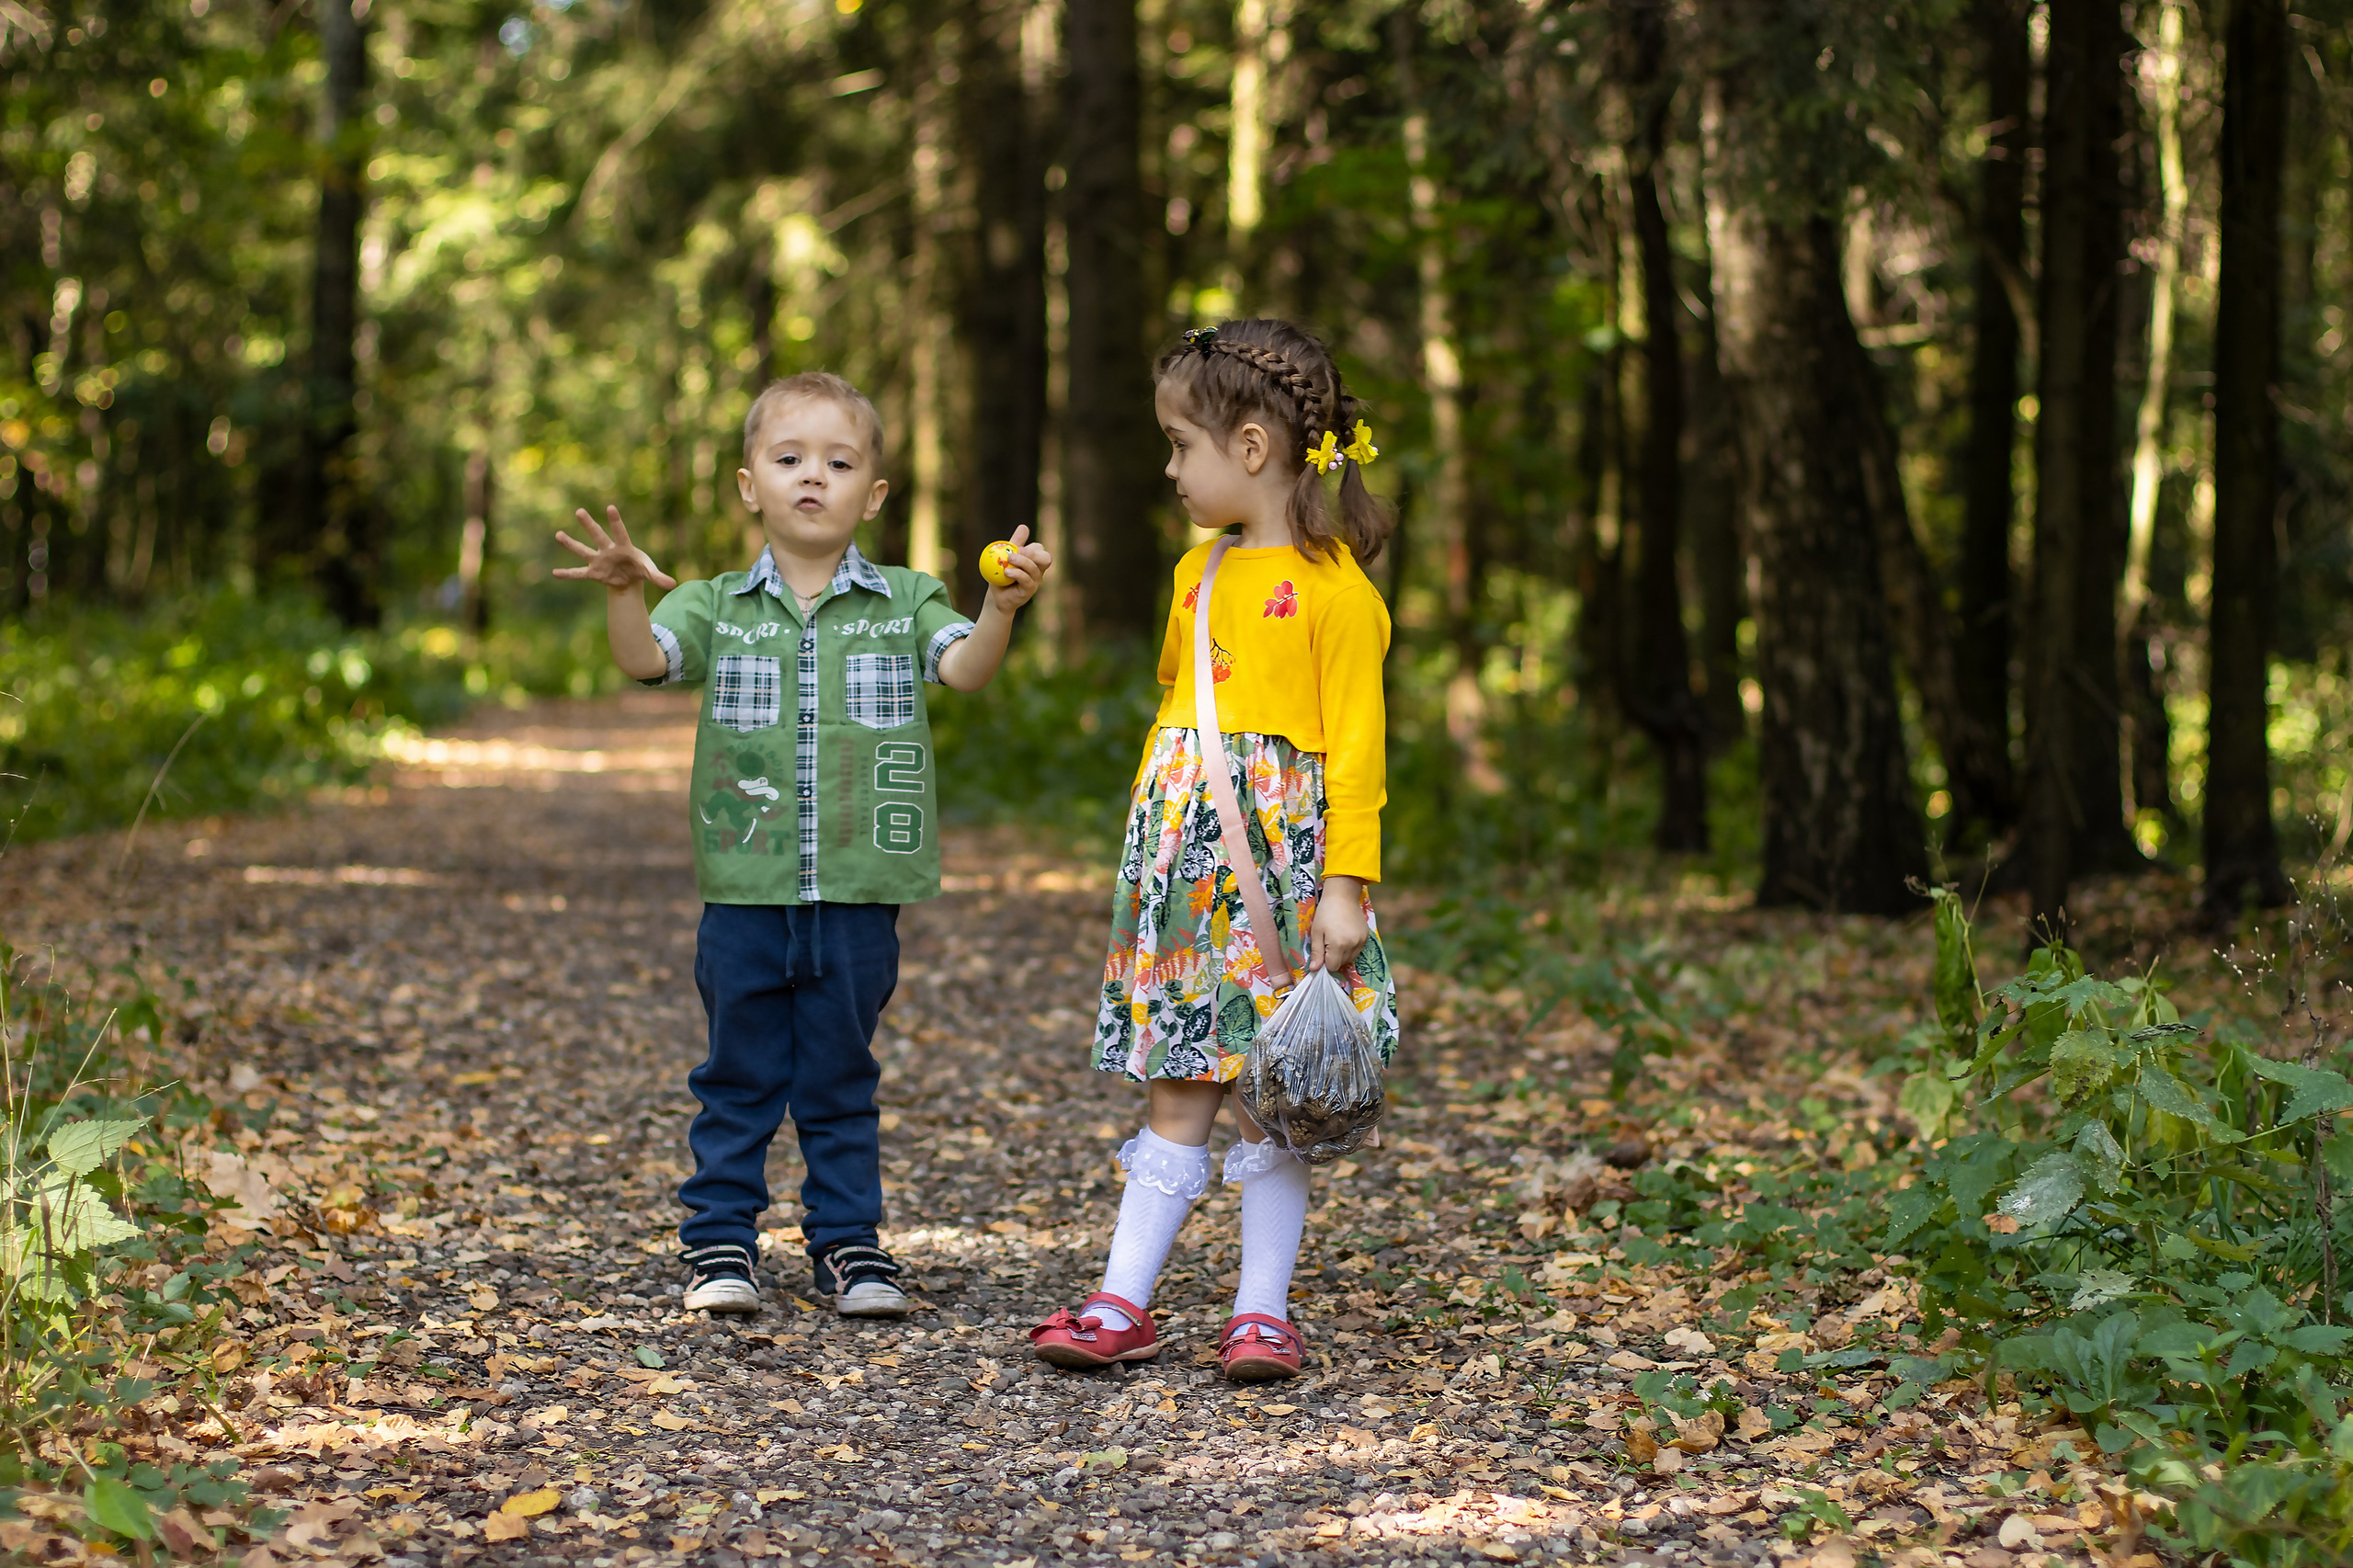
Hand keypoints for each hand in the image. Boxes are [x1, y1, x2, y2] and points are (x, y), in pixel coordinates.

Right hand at [553, 505, 676, 592]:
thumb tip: (673, 585)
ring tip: (558, 534)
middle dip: (589, 525)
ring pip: (584, 550)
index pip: (620, 532)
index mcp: (624, 547)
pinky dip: (568, 574)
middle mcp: (609, 550)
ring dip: (571, 544)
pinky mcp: (594, 572)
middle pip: (598, 536)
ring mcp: (599, 560)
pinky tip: (554, 573)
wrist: (629, 579)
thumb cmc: (639, 568)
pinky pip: (578, 573)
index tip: (610, 508)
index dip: (615, 521)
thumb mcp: (650, 572)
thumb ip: (659, 577)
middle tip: (579, 511)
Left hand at [983, 524, 1051, 612]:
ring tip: (1009, 560)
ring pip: (1034, 568)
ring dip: (1022, 562)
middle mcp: (1038, 570)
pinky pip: (1027, 580)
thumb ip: (1015, 542)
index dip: (1031, 547)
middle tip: (1019, 551)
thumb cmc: (1002, 575)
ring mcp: (1035, 581)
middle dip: (1033, 553)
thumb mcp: (1005, 556)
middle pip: (1045, 558)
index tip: (1018, 547)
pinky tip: (1007, 572)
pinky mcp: (1029, 590)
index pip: (1040, 549)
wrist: (996, 595)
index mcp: (1035, 560)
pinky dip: (1017, 574)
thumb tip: (1024, 527)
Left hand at [1309, 876, 1369, 974]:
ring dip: (1343, 954)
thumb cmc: (1325, 912)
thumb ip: (1316, 952)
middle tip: (1328, 943)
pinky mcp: (1366, 937)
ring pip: (1351, 958)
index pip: (1332, 967)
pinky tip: (1345, 936)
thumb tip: (1314, 970)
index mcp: (1338, 944)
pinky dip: (1351, 948)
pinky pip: (1358, 950)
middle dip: (1333, 958)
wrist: (1342, 896)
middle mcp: (1352, 945)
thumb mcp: (1316, 932)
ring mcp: (1361, 941)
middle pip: (1342, 963)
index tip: (1322, 951)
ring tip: (1337, 939)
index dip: (1325, 962)